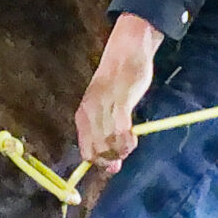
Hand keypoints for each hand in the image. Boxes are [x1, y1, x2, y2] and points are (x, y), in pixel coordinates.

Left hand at [75, 14, 163, 173]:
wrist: (125, 52)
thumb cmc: (117, 80)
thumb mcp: (105, 107)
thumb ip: (107, 132)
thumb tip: (113, 165)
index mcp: (83, 115)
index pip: (86, 152)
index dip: (100, 162)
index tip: (114, 165)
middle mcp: (90, 113)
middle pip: (97, 152)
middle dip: (112, 159)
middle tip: (125, 153)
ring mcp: (104, 108)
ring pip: (109, 144)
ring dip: (122, 151)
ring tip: (131, 144)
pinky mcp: (120, 102)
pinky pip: (121, 131)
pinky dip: (128, 141)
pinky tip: (134, 139)